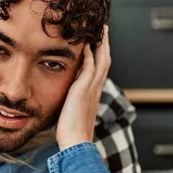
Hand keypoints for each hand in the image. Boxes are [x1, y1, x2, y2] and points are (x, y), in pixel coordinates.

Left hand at [56, 25, 110, 150]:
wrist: (76, 143)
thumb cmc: (72, 132)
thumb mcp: (73, 112)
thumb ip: (73, 101)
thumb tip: (67, 96)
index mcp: (94, 93)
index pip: (100, 69)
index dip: (100, 54)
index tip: (98, 42)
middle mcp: (96, 89)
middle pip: (105, 60)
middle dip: (105, 44)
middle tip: (104, 29)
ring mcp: (91, 89)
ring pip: (101, 61)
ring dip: (101, 44)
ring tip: (99, 30)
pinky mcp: (83, 90)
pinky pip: (89, 68)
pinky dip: (89, 55)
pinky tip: (86, 44)